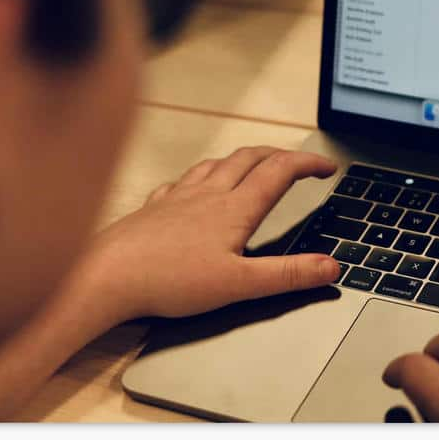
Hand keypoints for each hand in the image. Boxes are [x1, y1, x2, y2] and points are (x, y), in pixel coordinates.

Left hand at [79, 145, 340, 323]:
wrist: (108, 275)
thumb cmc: (170, 281)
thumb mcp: (238, 285)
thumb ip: (286, 275)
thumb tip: (329, 265)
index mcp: (234, 208)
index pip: (280, 172)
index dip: (308, 163)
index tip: (327, 165)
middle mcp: (208, 193)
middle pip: (250, 158)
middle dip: (279, 154)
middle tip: (297, 162)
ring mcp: (178, 197)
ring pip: (217, 164)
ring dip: (241, 159)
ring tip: (251, 165)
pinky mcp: (154, 208)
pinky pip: (181, 182)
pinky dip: (198, 177)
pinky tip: (192, 188)